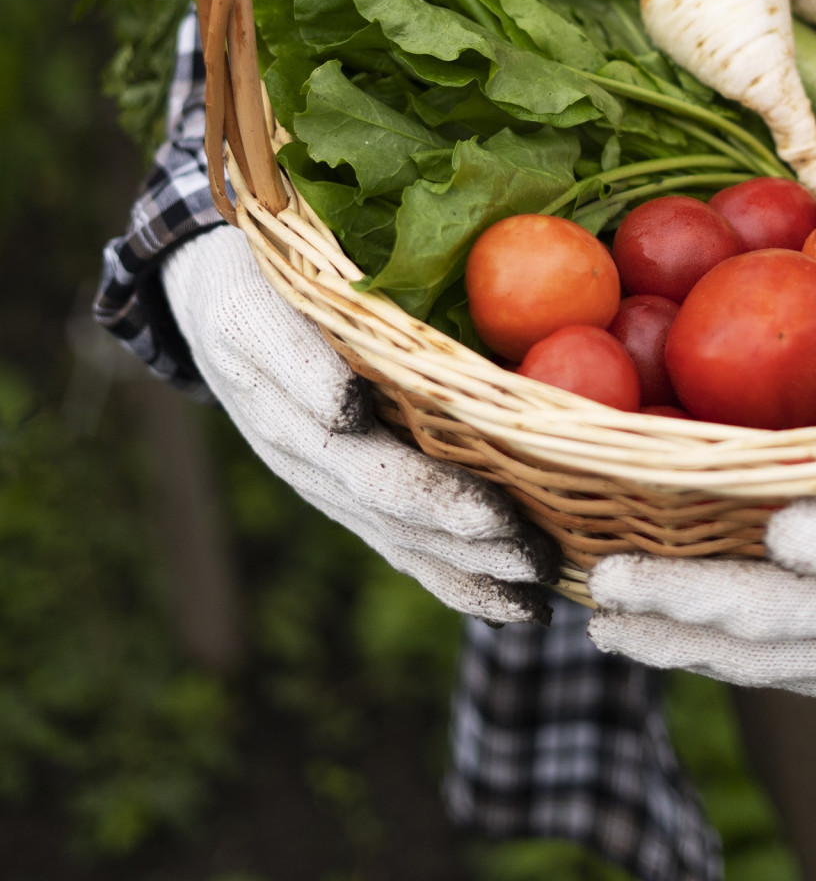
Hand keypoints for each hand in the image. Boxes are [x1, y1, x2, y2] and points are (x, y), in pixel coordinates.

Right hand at [162, 225, 554, 621]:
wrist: (213, 296)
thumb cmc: (249, 280)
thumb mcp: (256, 302)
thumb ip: (298, 360)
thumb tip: (347, 413)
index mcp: (289, 417)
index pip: (366, 466)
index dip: (432, 495)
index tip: (493, 513)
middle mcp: (307, 460)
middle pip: (396, 512)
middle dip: (468, 539)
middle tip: (537, 556)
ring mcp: (326, 483)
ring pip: (403, 541)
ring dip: (472, 572)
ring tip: (538, 594)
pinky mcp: (346, 492)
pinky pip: (400, 545)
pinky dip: (457, 579)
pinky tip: (513, 600)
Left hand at [587, 462, 815, 695]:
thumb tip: (776, 535)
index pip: (757, 617)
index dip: (678, 601)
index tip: (607, 577)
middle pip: (759, 651)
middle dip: (671, 633)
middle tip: (594, 615)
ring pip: (788, 664)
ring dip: (706, 649)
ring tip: (638, 634)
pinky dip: (768, 652)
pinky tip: (742, 640)